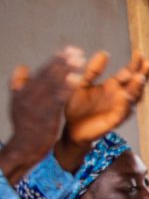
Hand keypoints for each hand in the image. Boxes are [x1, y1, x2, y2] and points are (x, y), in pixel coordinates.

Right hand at [4, 48, 82, 175]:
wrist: (23, 149)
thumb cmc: (25, 127)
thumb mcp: (18, 105)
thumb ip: (20, 86)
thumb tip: (21, 67)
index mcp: (23, 92)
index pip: (42, 73)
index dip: (55, 61)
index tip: (67, 50)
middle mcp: (28, 96)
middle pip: (48, 75)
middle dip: (63, 62)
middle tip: (76, 50)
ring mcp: (36, 106)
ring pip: (53, 84)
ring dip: (67, 70)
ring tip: (79, 59)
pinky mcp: (45, 116)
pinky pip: (57, 99)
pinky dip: (67, 87)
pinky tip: (77, 79)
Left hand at [62, 50, 148, 144]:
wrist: (71, 128)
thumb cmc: (78, 107)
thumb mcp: (83, 83)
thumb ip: (94, 70)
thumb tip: (104, 53)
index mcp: (113, 86)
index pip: (128, 73)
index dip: (135, 64)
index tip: (139, 54)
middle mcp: (119, 97)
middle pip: (136, 85)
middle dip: (142, 75)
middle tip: (146, 65)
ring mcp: (118, 108)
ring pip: (133, 98)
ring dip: (137, 89)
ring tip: (139, 78)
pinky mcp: (113, 120)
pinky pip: (122, 113)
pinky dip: (125, 105)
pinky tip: (126, 96)